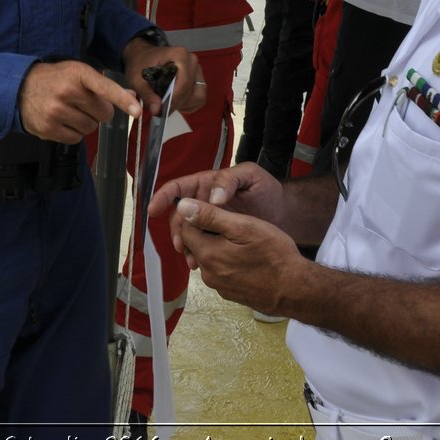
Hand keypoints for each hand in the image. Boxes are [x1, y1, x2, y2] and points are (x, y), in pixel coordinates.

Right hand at [18, 60, 139, 142]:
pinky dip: (73, 133)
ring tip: (71, 111)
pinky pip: (76, 139)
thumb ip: (104, 85)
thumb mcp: (77, 72)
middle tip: (84, 104)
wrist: (19, 88)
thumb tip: (131, 96)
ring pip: (90, 128)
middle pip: (103, 114)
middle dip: (99, 111)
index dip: (122, 100)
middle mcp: (67, 92)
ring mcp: (56, 111)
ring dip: (86, 122)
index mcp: (77, 74)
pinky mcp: (48, 128)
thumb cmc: (54, 79)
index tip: (137, 111)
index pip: (105, 87)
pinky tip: (63, 121)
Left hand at [122, 39, 206, 115]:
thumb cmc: (140, 64)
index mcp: (179, 55)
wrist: (143, 56)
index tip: (163, 110)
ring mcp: (196, 70)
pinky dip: (189, 104)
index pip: (183, 83)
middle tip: (162, 110)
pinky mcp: (198, 78)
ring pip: (197, 96)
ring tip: (168, 105)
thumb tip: (157, 110)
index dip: (174, 99)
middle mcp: (191, 61)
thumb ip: (147, 94)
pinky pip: (199, 97)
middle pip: (190, 90)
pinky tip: (176, 103)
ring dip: (183, 104)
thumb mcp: (137, 79)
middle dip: (176, 103)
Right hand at [151, 162, 288, 262]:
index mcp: (208, 184)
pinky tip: (200, 263)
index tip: (154, 210)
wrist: (285, 215)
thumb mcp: (251, 175)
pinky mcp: (218, 238)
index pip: (178, 187)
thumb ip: (230, 180)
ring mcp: (210, 222)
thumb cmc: (268, 191)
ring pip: (188, 233)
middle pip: (179, 215)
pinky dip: (197, 254)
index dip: (163, 197)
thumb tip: (213, 196)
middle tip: (180, 244)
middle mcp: (205, 203)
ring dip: (185, 245)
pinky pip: (200, 246)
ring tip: (191, 259)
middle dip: (176, 229)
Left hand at [172, 195, 304, 314]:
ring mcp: (219, 286)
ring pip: (209, 257)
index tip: (216, 208)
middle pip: (195, 244)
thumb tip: (182, 206)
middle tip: (233, 221)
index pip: (185, 228)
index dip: (197, 214)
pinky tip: (246, 257)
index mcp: (208, 253)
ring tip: (242, 239)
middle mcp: (207, 273)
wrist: (294, 290)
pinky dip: (228, 261)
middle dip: (207, 230)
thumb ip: (210, 216)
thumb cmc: (274, 255)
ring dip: (218, 246)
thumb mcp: (244, 226)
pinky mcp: (230, 293)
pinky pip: (220, 271)